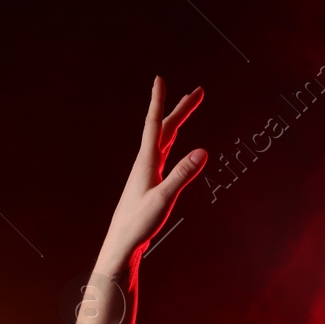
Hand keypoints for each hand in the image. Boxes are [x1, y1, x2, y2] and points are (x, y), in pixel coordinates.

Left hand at [94, 77, 205, 274]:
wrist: (122, 244)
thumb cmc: (139, 223)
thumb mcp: (164, 199)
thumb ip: (183, 175)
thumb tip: (203, 151)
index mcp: (147, 162)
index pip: (154, 124)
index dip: (158, 101)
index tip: (159, 79)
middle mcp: (145, 163)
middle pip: (165, 129)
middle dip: (180, 108)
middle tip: (198, 91)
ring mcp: (147, 173)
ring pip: (164, 140)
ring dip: (177, 122)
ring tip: (187, 108)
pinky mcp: (149, 184)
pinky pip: (164, 154)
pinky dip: (172, 142)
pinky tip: (175, 144)